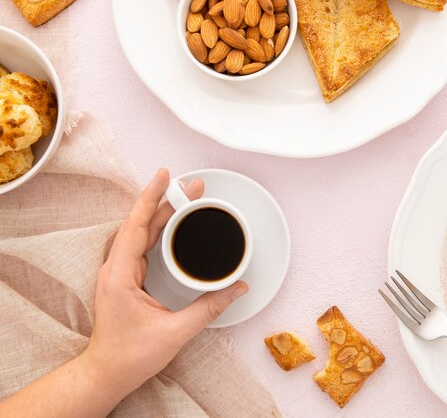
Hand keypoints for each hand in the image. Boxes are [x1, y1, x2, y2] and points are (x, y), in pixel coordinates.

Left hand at [82, 169, 247, 397]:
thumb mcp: (174, 332)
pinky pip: (142, 243)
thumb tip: (236, 289)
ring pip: (141, 232)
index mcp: (120, 276)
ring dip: (161, 212)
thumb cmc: (129, 355)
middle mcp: (116, 269)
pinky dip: (157, 228)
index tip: (164, 177)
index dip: (150, 198)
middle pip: (141, 224)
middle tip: (190, 186)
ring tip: (184, 197)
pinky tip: (170, 222)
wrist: (107, 372)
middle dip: (165, 200)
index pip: (136, 227)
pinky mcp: (126, 278)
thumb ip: (208, 309)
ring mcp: (120, 272)